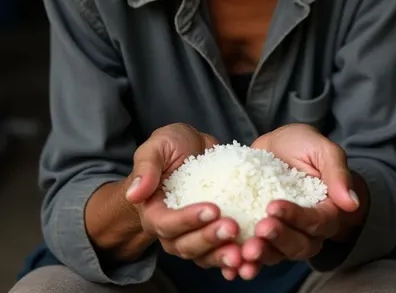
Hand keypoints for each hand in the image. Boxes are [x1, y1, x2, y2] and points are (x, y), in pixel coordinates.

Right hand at [125, 123, 243, 270]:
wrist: (192, 149)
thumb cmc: (171, 147)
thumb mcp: (158, 146)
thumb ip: (146, 167)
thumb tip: (135, 194)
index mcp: (154, 211)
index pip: (167, 224)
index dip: (188, 220)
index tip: (212, 208)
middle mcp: (172, 231)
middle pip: (186, 246)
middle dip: (209, 239)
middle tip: (232, 226)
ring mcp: (193, 236)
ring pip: (205, 255)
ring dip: (223, 255)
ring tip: (244, 249)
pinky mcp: (213, 235)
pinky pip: (222, 253)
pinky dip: (236, 258)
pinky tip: (252, 256)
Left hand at [222, 124, 365, 280]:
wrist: (277, 145)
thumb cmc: (303, 144)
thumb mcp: (321, 148)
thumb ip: (337, 172)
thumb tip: (352, 203)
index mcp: (328, 210)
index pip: (317, 222)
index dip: (296, 218)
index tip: (273, 206)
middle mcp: (308, 230)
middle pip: (299, 245)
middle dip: (278, 239)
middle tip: (259, 228)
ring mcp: (284, 234)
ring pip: (277, 254)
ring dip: (262, 255)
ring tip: (245, 250)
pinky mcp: (262, 234)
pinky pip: (257, 254)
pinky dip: (244, 262)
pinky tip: (231, 264)